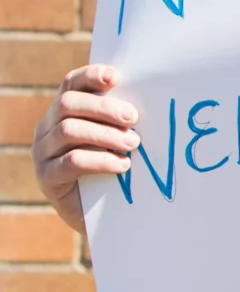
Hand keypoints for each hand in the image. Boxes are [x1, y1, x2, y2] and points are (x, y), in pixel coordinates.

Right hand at [31, 65, 139, 234]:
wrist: (102, 215)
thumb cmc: (114, 168)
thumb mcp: (116, 139)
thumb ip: (120, 119)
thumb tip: (146, 99)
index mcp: (63, 112)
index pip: (71, 84)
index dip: (90, 76)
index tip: (115, 77)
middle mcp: (47, 128)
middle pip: (68, 104)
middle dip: (103, 108)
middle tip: (133, 118)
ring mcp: (43, 153)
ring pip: (68, 130)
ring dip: (105, 134)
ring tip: (133, 143)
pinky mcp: (47, 178)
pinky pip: (71, 162)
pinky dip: (100, 160)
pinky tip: (122, 165)